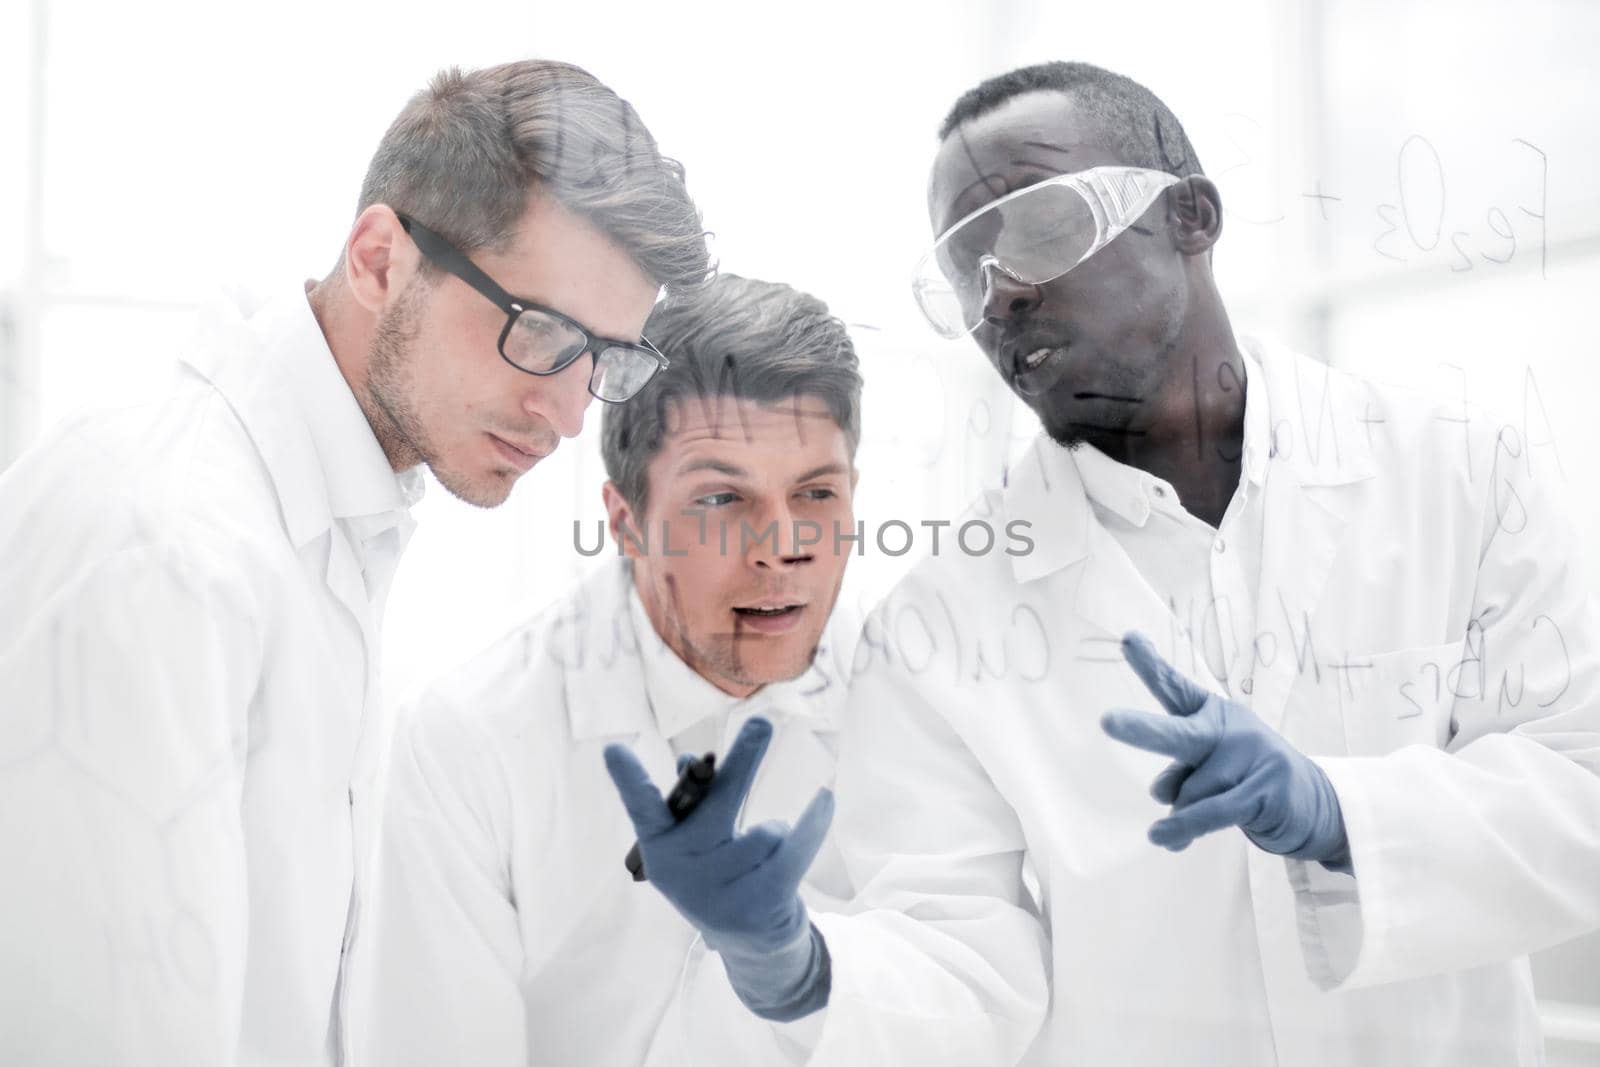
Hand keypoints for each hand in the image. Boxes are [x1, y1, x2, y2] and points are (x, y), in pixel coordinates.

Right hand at [604, 717, 833, 1017]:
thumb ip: (692, 800)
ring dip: (775, 832)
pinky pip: (795, 851)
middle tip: (764, 723)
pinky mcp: (761, 904)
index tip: (614, 750)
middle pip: (719, 803)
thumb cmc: (717, 872)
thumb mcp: (695, 840)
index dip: (629, 780)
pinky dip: (813, 823)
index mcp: (661, 848)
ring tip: (764, 857)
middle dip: (745, 760)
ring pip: (767, 831)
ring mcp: (721, 892)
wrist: (749, 944)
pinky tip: (825, 798)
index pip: (642, 809)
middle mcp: (684, 870)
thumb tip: (690, 760)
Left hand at [1101, 632, 1350, 870]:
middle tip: (1107, 722)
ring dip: (1180, 815)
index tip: (1128, 638)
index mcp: (1210, 714)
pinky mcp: (1265, 789)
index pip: (1175, 688)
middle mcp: (1228, 729)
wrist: (1312, 801)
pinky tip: (1163, 838)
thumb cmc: (1244, 776)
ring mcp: (1250, 757)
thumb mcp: (1209, 767)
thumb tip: (1163, 795)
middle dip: (1143, 729)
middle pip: (1177, 734)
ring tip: (1181, 823)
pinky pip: (1210, 814)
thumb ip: (1180, 774)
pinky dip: (1183, 829)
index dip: (1151, 665)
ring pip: (1188, 794)